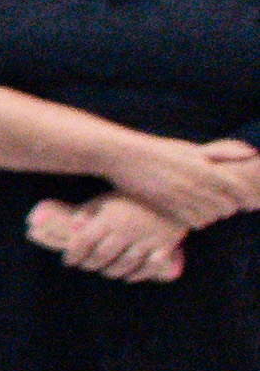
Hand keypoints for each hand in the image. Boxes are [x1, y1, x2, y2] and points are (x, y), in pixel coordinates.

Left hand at [33, 193, 192, 281]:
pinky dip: (136, 275)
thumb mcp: (108, 198)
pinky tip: (127, 276)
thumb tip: (71, 228)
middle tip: (83, 266)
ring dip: (110, 271)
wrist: (174, 191)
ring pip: (124, 264)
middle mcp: (129, 230)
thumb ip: (88, 212)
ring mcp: (149, 239)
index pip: (84, 241)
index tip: (67, 261)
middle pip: (102, 256)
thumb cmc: (134, 195)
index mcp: (111, 217)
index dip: (73, 254)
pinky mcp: (167, 245)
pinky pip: (149, 267)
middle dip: (89, 264)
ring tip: (102, 270)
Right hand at [120, 135, 259, 228]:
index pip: (239, 189)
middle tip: (226, 201)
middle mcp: (195, 184)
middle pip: (227, 207)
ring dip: (214, 214)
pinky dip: (198, 220)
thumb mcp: (191, 148)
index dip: (247, 195)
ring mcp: (180, 197)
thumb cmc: (159, 151)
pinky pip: (192, 222)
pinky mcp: (167, 207)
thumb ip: (223, 151)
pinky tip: (193, 212)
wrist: (123, 156)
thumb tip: (252, 152)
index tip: (247, 196)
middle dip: (230, 206)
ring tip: (209, 207)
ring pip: (211, 216)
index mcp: (205, 168)